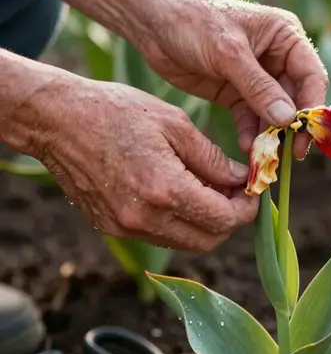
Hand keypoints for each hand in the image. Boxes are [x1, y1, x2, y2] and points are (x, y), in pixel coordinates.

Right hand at [31, 75, 257, 251]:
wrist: (55, 120)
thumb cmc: (115, 111)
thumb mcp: (174, 124)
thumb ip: (212, 158)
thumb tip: (241, 179)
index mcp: (164, 189)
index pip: (223, 219)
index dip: (246, 208)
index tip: (253, 191)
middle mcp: (144, 218)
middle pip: (208, 241)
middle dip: (229, 220)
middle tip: (235, 192)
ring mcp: (125, 227)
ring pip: (184, 242)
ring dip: (204, 223)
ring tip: (208, 189)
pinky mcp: (110, 227)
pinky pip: (158, 236)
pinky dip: (177, 222)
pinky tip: (178, 193)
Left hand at [139, 0, 328, 157]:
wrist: (152, 22)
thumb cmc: (193, 22)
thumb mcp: (228, 53)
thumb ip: (258, 87)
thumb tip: (288, 119)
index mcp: (285, 36)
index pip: (312, 76)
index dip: (312, 108)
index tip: (306, 135)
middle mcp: (277, 57)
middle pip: (296, 99)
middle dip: (292, 128)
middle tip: (289, 156)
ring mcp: (257, 77)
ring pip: (275, 113)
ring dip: (271, 135)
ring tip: (265, 156)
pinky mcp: (236, 93)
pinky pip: (252, 118)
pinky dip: (251, 134)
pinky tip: (247, 148)